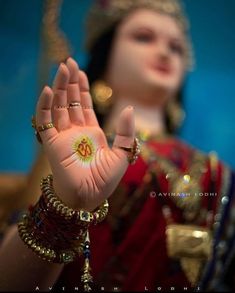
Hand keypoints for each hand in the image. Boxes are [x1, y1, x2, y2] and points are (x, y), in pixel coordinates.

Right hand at [35, 58, 134, 210]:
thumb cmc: (105, 180)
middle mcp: (76, 131)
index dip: (82, 89)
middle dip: (70, 82)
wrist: (90, 197)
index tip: (81, 72)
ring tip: (62, 68)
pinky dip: (45, 105)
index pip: (84, 105)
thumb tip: (128, 108)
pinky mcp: (51, 142)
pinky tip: (48, 90)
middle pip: (70, 101)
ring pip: (58, 105)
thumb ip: (125, 132)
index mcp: (91, 133)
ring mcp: (63, 136)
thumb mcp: (122, 153)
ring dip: (59, 87)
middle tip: (69, 62)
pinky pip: (45, 121)